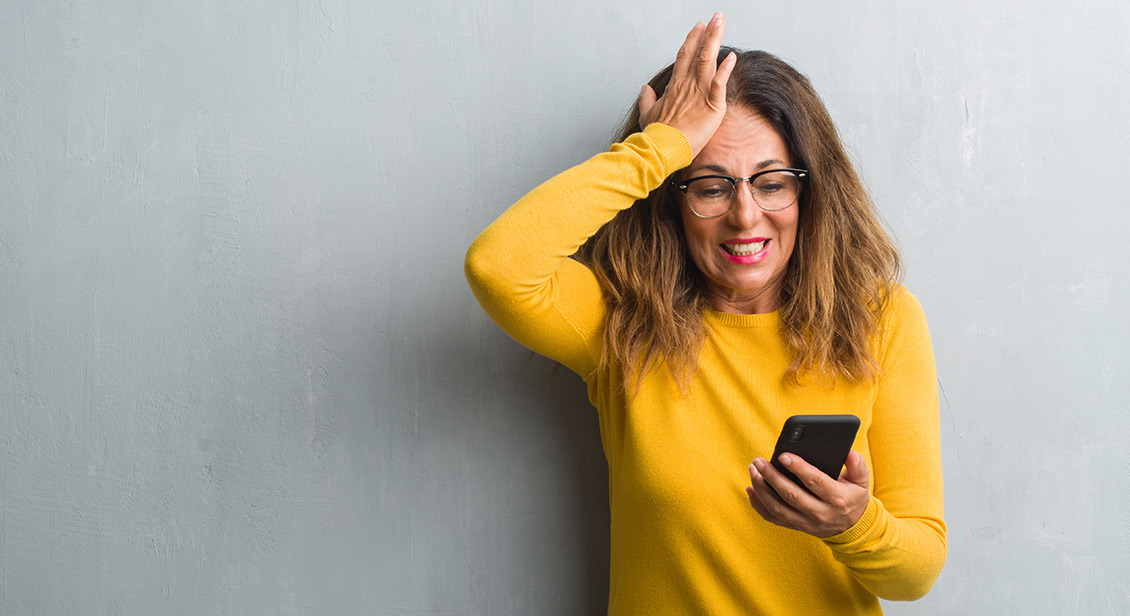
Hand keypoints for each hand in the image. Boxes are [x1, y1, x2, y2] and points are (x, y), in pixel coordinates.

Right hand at [638, 12, 736, 157]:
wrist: (661, 148)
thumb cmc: (656, 135)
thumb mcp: (647, 113)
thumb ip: (647, 99)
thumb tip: (645, 89)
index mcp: (675, 86)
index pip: (684, 56)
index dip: (692, 40)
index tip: (699, 27)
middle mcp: (687, 85)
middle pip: (698, 52)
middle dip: (708, 33)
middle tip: (715, 18)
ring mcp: (699, 93)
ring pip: (708, 60)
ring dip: (716, 40)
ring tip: (721, 24)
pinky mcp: (711, 105)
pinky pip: (720, 83)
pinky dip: (726, 69)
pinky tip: (732, 56)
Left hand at [745, 450, 870, 537]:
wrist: (852, 527)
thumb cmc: (853, 496)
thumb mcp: (862, 481)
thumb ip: (857, 466)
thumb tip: (849, 452)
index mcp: (837, 498)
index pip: (815, 482)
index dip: (798, 468)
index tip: (783, 455)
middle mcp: (820, 513)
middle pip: (791, 495)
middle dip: (772, 477)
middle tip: (758, 461)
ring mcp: (806, 522)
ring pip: (778, 507)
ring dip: (761, 488)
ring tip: (753, 469)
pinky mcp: (795, 526)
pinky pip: (772, 518)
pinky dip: (758, 504)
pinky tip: (750, 488)